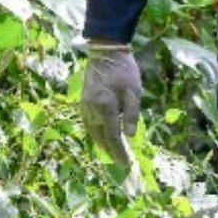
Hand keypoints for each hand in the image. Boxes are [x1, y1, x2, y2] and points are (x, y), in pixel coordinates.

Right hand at [81, 43, 141, 163]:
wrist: (105, 53)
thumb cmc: (124, 70)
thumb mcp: (134, 91)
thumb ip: (132, 114)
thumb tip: (130, 136)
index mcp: (106, 106)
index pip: (113, 136)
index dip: (120, 152)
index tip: (127, 164)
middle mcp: (92, 110)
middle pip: (102, 138)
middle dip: (113, 152)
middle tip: (123, 164)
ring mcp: (85, 107)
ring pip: (94, 133)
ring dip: (104, 145)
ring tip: (115, 155)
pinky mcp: (83, 104)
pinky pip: (90, 126)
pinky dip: (97, 135)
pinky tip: (104, 139)